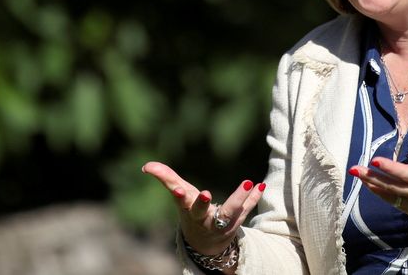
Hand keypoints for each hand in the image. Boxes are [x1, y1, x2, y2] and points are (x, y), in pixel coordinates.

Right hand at [141, 161, 265, 255]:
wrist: (206, 242)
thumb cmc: (191, 211)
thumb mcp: (180, 195)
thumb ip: (166, 178)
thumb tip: (146, 165)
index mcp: (188, 211)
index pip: (183, 204)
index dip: (180, 197)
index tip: (179, 190)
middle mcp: (204, 220)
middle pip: (203, 213)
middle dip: (203, 205)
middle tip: (206, 194)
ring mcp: (221, 224)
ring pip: (230, 213)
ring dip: (239, 198)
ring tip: (248, 182)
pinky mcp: (237, 223)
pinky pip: (246, 210)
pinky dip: (254, 198)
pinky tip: (260, 185)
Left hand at [348, 121, 407, 235]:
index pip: (405, 173)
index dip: (389, 167)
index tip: (374, 161)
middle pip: (391, 185)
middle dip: (371, 177)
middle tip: (355, 169)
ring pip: (390, 196)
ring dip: (373, 186)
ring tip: (359, 177)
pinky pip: (395, 204)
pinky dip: (383, 196)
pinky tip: (374, 189)